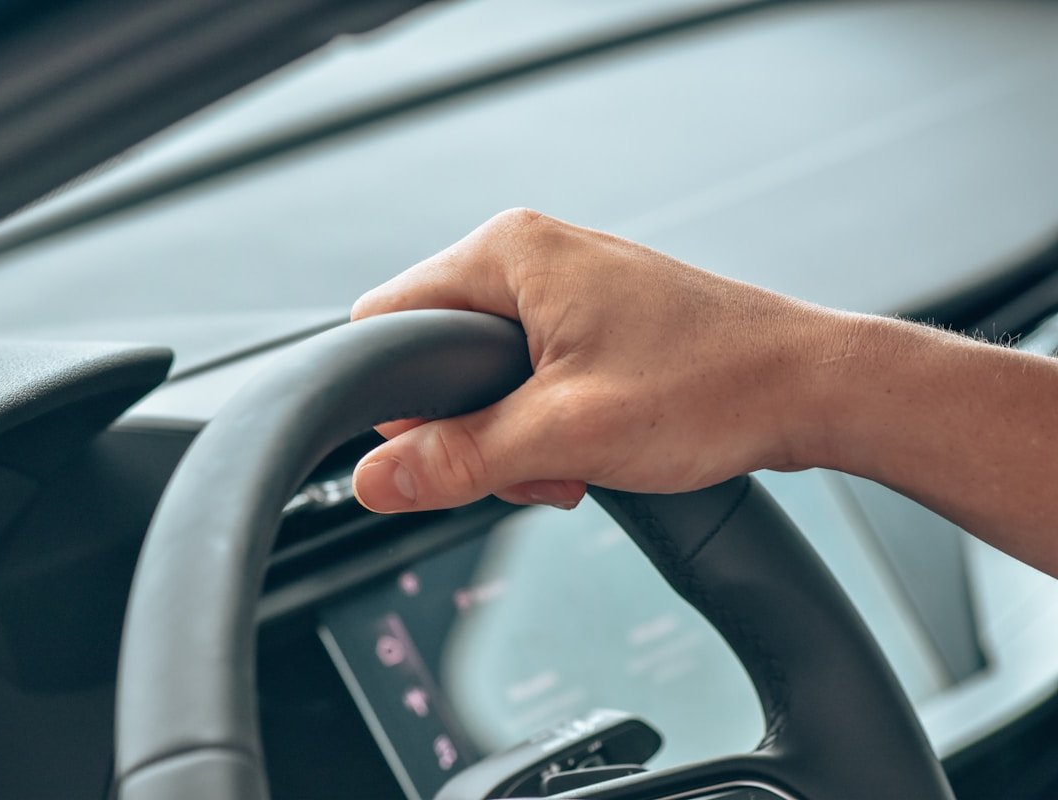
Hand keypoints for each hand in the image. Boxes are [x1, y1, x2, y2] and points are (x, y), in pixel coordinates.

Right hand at [349, 209, 848, 512]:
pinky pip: (530, 376)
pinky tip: (591, 450)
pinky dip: (547, 424)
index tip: (448, 449)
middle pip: (438, 356)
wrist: (810, 388)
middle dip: (473, 428)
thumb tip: (374, 479)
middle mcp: (532, 255)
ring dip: (515, 435)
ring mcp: (566, 286)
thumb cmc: (713, 385)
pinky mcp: (592, 318)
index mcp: (509, 252)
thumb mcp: (566, 433)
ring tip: (574, 460)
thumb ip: (458, 457)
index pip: (389, 321)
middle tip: (535, 462)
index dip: (403, 401)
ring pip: (485, 375)